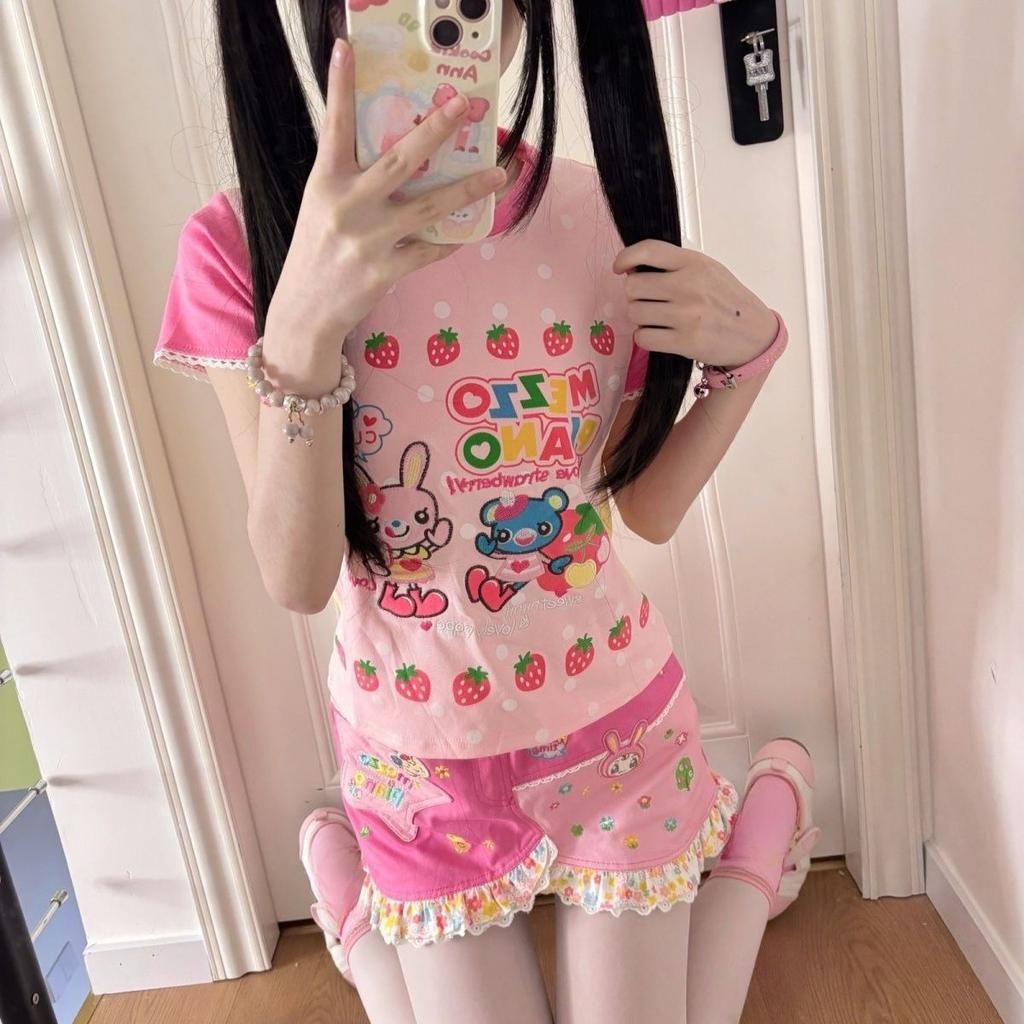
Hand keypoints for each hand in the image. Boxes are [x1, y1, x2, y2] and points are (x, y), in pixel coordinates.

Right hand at [266, 38, 506, 346]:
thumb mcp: (322, 205)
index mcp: (326, 182)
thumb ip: (350, 177)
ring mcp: (369, 240)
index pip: (333, 125)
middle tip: (463, 106)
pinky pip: (430, 250)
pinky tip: (471, 230)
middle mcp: (348, 206)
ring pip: (428, 207)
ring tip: (497, 174)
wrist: (305, 310)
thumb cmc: (317, 250)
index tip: (347, 48)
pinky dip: (451, 239)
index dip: (339, 86)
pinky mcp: (386, 270)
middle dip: (435, 130)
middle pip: (400, 160)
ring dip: (467, 190)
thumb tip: (396, 150)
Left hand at [613, 240, 778, 369]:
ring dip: (640, 318)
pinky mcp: (685, 342)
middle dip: (634, 296)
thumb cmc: (727, 301)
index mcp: (695, 263)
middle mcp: (689, 286)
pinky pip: (643, 338)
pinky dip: (645, 337)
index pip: (649, 250)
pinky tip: (659, 334)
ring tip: (657, 319)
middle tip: (648, 301)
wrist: (754, 335)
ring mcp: (686, 315)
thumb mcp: (709, 271)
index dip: (626, 257)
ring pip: (635, 313)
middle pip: (633, 287)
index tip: (620, 268)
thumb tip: (633, 270)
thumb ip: (676, 266)